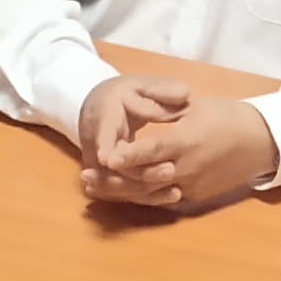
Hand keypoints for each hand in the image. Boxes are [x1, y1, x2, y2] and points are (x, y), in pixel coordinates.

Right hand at [77, 72, 187, 192]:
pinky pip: (123, 192)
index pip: (102, 133)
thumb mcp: (141, 84)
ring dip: (145, 190)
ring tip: (176, 191)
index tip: (111, 159)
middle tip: (171, 171)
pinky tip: (172, 196)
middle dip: (138, 173)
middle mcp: (96, 144)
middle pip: (110, 167)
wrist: (99, 108)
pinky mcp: (108, 177)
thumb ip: (162, 88)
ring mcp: (98, 164)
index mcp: (102, 116)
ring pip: (116, 185)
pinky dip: (146, 196)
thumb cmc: (125, 94)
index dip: (106, 146)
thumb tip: (185, 93)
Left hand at [87, 91, 279, 211]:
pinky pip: (162, 198)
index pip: (153, 150)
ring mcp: (191, 186)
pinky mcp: (194, 198)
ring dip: (120, 192)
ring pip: (150, 194)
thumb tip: (136, 112)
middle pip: (145, 179)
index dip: (129, 156)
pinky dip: (139, 196)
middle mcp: (188, 168)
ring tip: (93, 186)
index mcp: (188, 141)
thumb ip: (164, 114)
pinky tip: (118, 192)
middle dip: (113, 180)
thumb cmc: (226, 117)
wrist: (259, 143)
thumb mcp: (194, 108)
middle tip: (85, 177)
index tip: (106, 157)